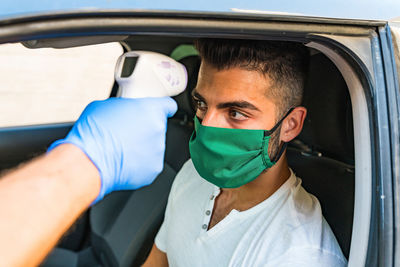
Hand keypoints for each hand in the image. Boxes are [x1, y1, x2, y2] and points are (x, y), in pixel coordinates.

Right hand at [48, 97, 176, 202]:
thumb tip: (124, 111)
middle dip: (144, 129)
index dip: (161, 108)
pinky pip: (148, 164)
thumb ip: (124, 106)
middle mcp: (159, 130)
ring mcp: (158, 151)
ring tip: (122, 148)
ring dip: (142, 147)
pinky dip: (138, 164)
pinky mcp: (153, 169)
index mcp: (151, 111)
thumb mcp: (106, 105)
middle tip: (126, 133)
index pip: (168, 106)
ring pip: (153, 147)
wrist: (90, 161)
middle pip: (157, 128)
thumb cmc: (94, 132)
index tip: (158, 111)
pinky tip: (123, 161)